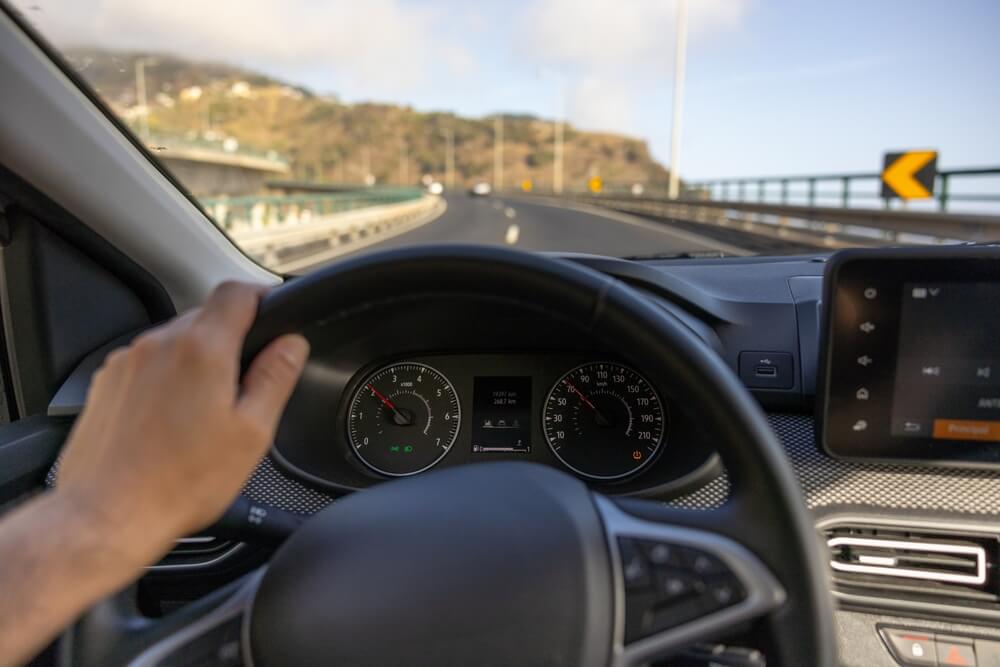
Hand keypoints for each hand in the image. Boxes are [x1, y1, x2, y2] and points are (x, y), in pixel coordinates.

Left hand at [55, 281, 308, 568]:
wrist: (107, 515)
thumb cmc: (178, 482)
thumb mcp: (251, 433)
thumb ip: (276, 378)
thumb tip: (292, 345)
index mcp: (202, 349)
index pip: (236, 293)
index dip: (261, 296)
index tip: (272, 313)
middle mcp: (160, 345)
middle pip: (206, 317)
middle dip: (230, 340)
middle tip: (245, 383)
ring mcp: (127, 362)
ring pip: (175, 342)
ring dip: (196, 362)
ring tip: (204, 413)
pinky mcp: (106, 383)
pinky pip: (147, 365)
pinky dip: (165, 380)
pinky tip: (171, 422)